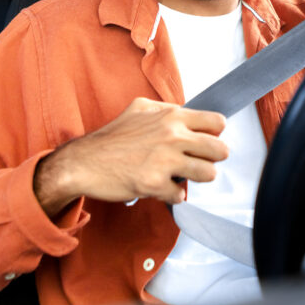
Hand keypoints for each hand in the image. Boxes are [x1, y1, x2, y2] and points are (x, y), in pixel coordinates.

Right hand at [35, 97, 228, 214]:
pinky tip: (159, 187)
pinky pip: (180, 195)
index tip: (204, 141)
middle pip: (220, 150)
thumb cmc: (111, 138)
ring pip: (208, 174)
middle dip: (212, 158)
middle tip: (198, 162)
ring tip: (181, 176)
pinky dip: (172, 194)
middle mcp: (172, 136)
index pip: (217, 122)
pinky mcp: (155, 184)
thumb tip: (187, 116)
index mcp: (171, 116)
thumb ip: (167, 110)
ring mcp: (164, 161)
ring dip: (196, 178)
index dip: (214, 134)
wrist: (83, 162)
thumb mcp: (140, 108)